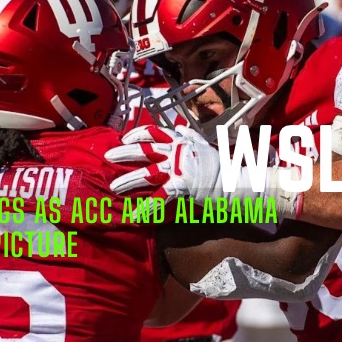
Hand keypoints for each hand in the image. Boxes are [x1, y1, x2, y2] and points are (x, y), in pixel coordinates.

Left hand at [104, 125, 224, 201]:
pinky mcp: (181, 185)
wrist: (232, 181)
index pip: (154, 132)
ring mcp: (177, 168)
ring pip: (146, 173)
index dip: (137, 134)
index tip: (124, 138)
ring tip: (113, 188)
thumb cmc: (219, 165)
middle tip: (108, 156)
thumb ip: (190, 136)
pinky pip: (160, 197)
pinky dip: (147, 207)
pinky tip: (136, 214)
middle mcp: (176, 152)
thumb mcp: (204, 145)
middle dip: (124, 153)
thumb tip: (180, 127)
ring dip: (128, 181)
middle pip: (144, 150)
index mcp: (180, 142)